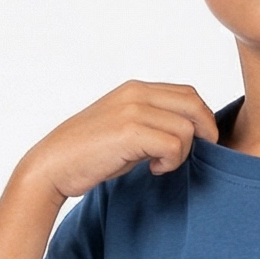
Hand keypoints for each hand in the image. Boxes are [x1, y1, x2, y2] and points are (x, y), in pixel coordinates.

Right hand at [23, 81, 219, 201]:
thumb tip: (188, 134)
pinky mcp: (130, 132)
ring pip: (187, 128)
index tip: (197, 144)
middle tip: (194, 155)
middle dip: (205, 132)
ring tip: (160, 164)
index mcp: (135, 89)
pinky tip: (153, 169)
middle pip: (194, 104)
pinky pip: (174, 145)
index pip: (188, 94)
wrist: (54, 165)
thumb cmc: (89, 154)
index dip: (202, 119)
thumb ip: (153, 124)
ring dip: (182, 153)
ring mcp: (132, 110)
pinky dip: (171, 162)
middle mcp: (136, 93)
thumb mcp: (126, 130)